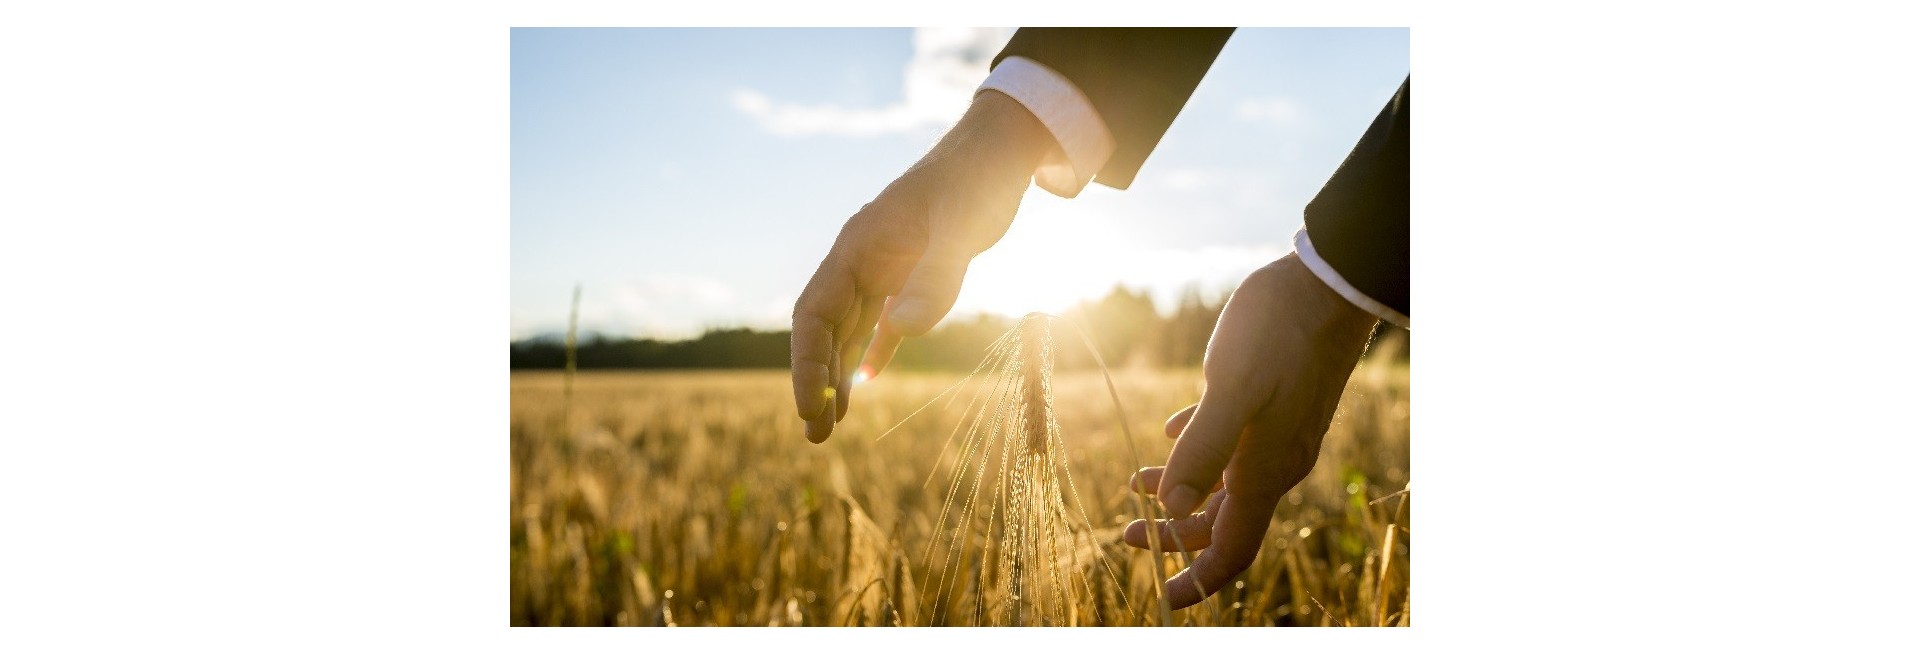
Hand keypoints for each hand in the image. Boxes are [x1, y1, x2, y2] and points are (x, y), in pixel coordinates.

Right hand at [790, 90, 1053, 442]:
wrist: (1001, 151)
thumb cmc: (978, 180)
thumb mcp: (962, 226)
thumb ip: (935, 276)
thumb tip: (902, 331)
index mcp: (857, 246)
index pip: (814, 313)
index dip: (806, 362)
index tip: (808, 407)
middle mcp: (861, 259)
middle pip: (822, 329)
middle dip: (814, 381)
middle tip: (814, 436)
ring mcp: (884, 267)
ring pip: (847, 331)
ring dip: (837, 376)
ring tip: (829, 425)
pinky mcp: (911, 273)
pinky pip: (880, 322)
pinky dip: (870, 354)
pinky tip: (865, 385)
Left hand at [1121, 254, 1378, 608]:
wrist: (1329, 284)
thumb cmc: (1279, 330)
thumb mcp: (1233, 388)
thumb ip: (1203, 449)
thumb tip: (1175, 509)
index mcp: (1265, 469)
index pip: (1234, 547)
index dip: (1199, 578)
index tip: (1163, 597)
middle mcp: (1276, 462)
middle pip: (1223, 521)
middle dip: (1174, 534)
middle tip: (1125, 532)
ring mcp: (1278, 433)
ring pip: (1225, 481)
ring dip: (1180, 488)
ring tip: (1136, 481)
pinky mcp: (1275, 404)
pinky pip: (1233, 444)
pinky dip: (1197, 449)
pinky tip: (1171, 434)